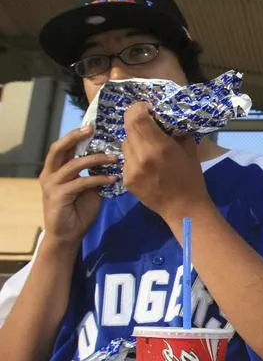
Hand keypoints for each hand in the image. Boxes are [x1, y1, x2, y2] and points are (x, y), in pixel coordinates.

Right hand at [39, 126, 117, 246]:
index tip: (92, 125)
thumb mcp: (89, 187)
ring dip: (96, 159)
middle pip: (59, 149)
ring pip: (73, 164)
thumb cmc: (79, 209)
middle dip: (75, 137)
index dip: (75, 135)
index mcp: (56, 169)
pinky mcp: (58, 196)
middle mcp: (50, 174)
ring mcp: (52, 185)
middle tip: (92, 129)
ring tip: (114, 159)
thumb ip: (93, 172)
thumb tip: (112, 158)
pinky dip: (98, 179)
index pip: (64, 147)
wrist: (67, 234)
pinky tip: (112, 179)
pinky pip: (81, 182)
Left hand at [121, 102, 211, 222]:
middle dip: (137, 122)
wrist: (184, 208)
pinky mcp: (125, 179)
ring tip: (148, 147)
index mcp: (159, 147)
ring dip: (135, 139)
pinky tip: (146, 164)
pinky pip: (126, 158)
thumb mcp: (189, 149)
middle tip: (148, 124)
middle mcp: (141, 156)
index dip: (139, 108)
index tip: (148, 110)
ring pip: (125, 142)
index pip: (136, 117)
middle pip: (128, 128)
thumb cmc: (191, 177)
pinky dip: (134, 156)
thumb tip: (165, 116)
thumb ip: (175, 131)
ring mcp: (130, 169)